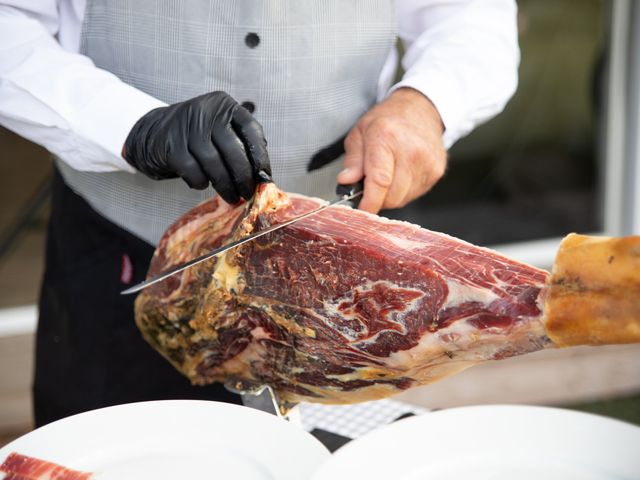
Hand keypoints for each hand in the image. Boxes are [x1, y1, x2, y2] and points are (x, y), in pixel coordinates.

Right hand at [123, 92, 270, 203]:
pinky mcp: (171, 146)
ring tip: (231, 196)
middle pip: (233, 149)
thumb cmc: (196, 136)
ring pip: (213, 163)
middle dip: (243, 177)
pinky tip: (203, 184)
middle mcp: (206, 112)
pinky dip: (201, 182)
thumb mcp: (220, 129)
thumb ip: (241, 144)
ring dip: (225, 185)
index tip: (265, 177)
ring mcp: (186, 128)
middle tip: (248, 193)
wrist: (154, 132)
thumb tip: (264, 176)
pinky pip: (192, 171)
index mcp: (224, 106)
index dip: (260, 156)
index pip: (250, 130)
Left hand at [337, 88, 446, 212]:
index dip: (369, 202)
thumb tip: (346, 181)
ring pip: (402, 199)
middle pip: (391, 196)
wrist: (420, 109)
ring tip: (387, 174)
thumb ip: (352, 161)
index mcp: (387, 138)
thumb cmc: (386, 121)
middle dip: (377, 197)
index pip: (379, 180)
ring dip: (390, 195)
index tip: (360, 211)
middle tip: (369, 184)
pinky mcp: (437, 172)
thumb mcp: (359, 133)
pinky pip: (414, 194)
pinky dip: (403, 191)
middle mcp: (411, 151)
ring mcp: (428, 162)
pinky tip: (401, 174)